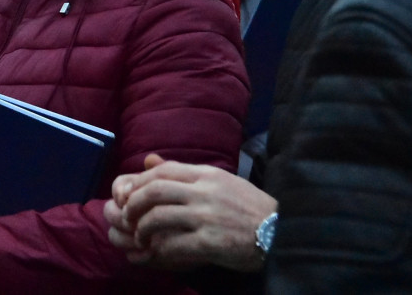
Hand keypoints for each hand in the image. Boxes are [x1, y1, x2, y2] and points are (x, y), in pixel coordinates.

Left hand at [104, 153, 275, 271]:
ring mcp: (208, 217)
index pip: (161, 171)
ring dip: (142, 228)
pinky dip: (159, 248)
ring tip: (140, 236)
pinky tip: (156, 252)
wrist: (283, 232)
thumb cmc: (250, 207)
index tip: (129, 195)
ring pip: (159, 216)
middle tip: (128, 216)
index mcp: (207, 174)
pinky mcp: (212, 242)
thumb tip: (149, 160)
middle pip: (154, 191)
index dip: (138, 182)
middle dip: (133, 204)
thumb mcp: (220, 180)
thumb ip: (184, 172)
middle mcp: (205, 192)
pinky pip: (174, 243)